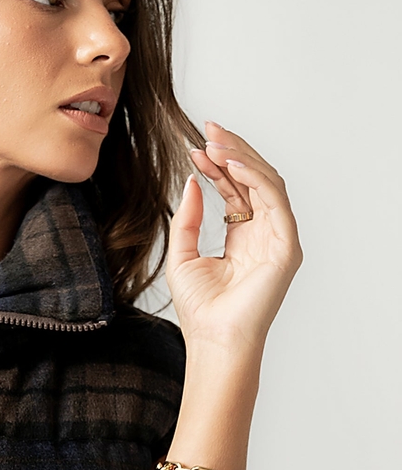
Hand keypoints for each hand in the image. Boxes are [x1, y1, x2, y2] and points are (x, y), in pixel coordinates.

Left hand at [165, 120, 302, 354]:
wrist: (213, 340)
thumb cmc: (199, 309)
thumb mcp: (182, 255)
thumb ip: (188, 219)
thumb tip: (191, 182)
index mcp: (243, 237)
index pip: (234, 190)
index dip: (216, 166)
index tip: (194, 147)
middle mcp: (264, 234)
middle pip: (253, 181)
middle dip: (232, 152)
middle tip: (208, 129)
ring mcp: (278, 240)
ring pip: (267, 184)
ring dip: (242, 159)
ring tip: (216, 143)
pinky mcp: (286, 248)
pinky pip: (275, 203)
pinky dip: (256, 179)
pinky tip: (232, 165)